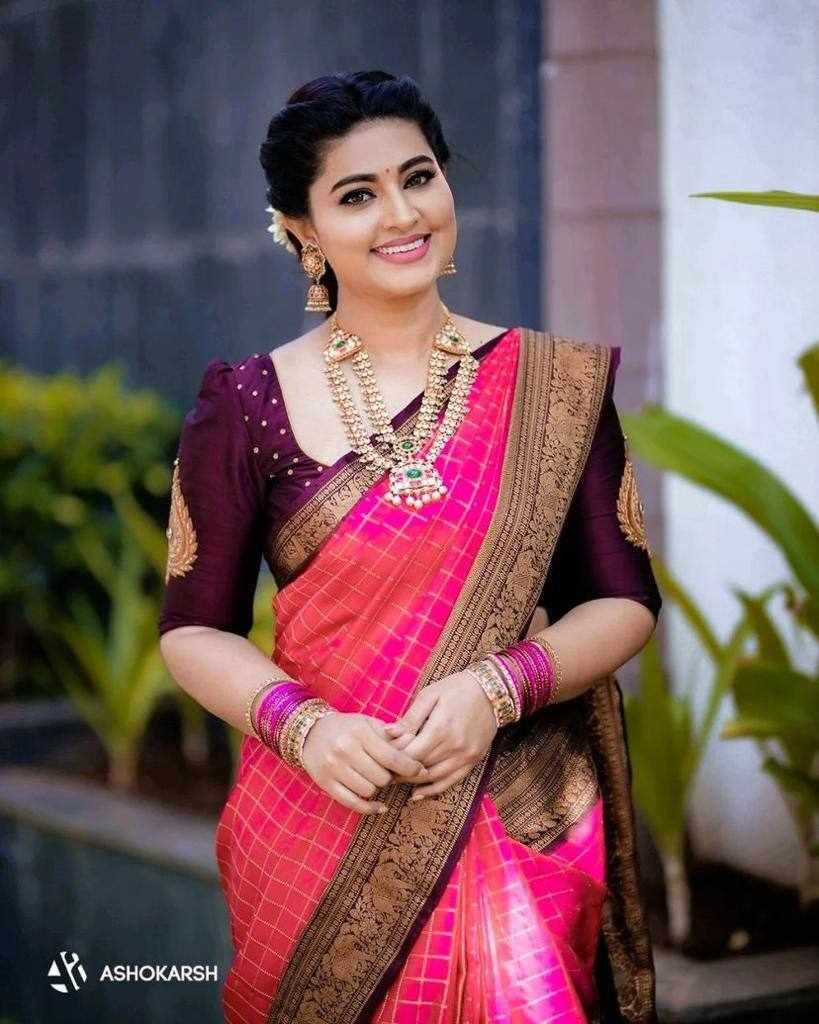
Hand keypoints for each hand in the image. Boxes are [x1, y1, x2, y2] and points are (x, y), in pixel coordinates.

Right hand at [300, 711, 431, 814]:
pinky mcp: (325, 783)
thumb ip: (390, 734)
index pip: (391, 757)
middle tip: (388, 771)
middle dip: (390, 777)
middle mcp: (345, 750)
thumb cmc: (347, 728)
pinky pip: (352, 803)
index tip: (420, 770)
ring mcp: (334, 768)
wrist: (311, 733)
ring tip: (373, 777)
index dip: (410, 767)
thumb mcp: (368, 724)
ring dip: (376, 788)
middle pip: (382, 778)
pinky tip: (380, 806)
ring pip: (369, 790)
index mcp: (359, 732)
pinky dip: (369, 808)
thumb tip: (412, 740)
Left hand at [381, 669, 497, 799]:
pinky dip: (433, 790)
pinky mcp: (473, 761)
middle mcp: (454, 746)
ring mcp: (466, 756)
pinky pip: (451, 782)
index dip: (392, 758)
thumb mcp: (430, 695)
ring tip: (396, 779)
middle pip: (420, 767)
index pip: (410, 753)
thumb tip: (387, 733)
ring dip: (412, 781)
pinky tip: (417, 793)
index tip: (378, 758)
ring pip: (433, 777)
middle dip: (399, 770)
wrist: (492, 691)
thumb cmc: (456, 689)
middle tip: (382, 770)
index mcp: (440, 728)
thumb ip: (410, 717)